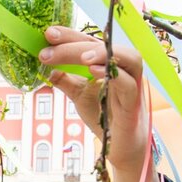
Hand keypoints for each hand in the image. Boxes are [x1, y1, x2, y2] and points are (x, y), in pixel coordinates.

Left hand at [41, 27, 158, 181]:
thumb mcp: (79, 96)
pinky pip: (129, 84)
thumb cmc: (104, 117)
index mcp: (109, 63)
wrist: (120, 148)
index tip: (48, 33)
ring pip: (127, 58)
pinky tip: (95, 72)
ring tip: (80, 57)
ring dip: (102, 53)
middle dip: (75, 45)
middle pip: (105, 45)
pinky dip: (115, 76)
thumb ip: (66, 81)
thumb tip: (48, 69)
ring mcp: (133, 85)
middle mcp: (124, 68)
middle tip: (48, 51)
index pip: (90, 41)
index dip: (70, 35)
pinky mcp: (134, 104)